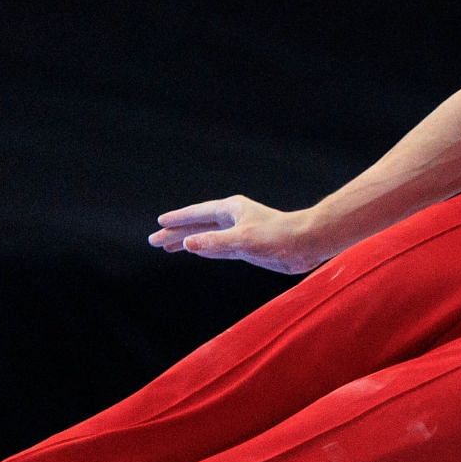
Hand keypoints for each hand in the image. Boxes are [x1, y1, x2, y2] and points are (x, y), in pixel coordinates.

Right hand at [149, 196, 323, 273]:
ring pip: (206, 236)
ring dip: (188, 241)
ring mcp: (239, 232)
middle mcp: (233, 219)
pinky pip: (218, 247)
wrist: (307, 244)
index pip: (197, 214)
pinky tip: (195, 251)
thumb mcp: (243, 240)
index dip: (178, 220)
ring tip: (167, 247)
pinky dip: (204, 249)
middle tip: (153, 240)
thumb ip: (215, 243)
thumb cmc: (278, 236)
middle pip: (198, 225)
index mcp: (231, 209)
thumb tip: (188, 243)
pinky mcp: (247, 246)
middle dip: (176, 233)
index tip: (160, 223)